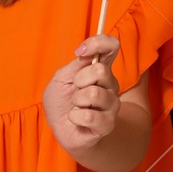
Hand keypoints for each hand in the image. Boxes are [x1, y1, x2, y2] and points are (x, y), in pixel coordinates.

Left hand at [42, 34, 121, 154]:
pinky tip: (75, 119)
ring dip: (76, 100)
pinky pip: (89, 116)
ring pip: (95, 93)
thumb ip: (76, 65)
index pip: (111, 46)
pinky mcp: (107, 124)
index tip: (80, 51)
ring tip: (75, 106)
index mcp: (99, 69)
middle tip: (74, 89)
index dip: (99, 43)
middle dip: (79, 80)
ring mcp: (111, 105)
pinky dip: (75, 117)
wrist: (61, 129)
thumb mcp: (61, 78)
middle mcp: (110, 85)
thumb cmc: (61, 101)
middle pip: (101, 71)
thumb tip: (86, 51)